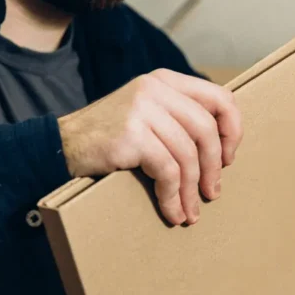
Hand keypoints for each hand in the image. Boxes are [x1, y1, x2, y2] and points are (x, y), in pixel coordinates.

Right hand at [57, 69, 242, 225]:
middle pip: (206, 130)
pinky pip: (167, 172)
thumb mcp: (147, 114)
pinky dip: (173, 197)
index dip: (232, 130)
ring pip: (188, 155)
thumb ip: (178, 119)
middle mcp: (155, 89)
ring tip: (191, 213)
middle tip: (212, 193)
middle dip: (214, 167)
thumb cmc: (110, 137)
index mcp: (165, 81)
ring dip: (192, 191)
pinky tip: (172, 212)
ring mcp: (142, 110)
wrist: (61, 145)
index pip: (220, 97)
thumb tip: (222, 152)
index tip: (228, 158)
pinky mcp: (131, 135)